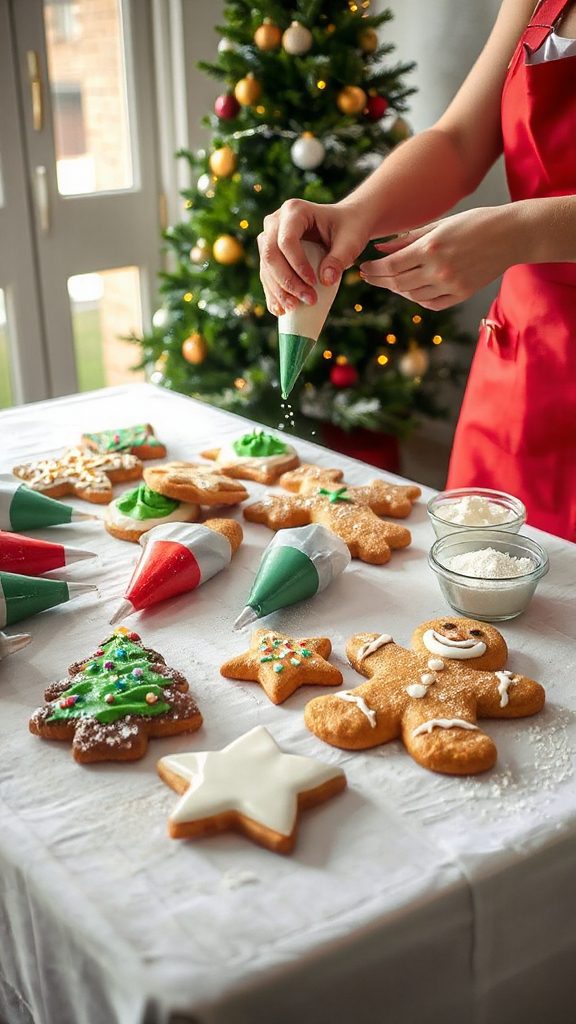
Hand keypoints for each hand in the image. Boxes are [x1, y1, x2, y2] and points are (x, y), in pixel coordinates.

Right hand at [257, 199, 371, 315]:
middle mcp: (276, 221)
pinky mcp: (271, 254)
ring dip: (278, 291)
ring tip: (293, 308)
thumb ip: (340, 258)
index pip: (286, 240)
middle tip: (306, 300)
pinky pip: (267, 275)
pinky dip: (273, 293)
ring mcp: (270, 237)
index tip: (314, 283)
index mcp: (294, 210)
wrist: (345, 224)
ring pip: (266, 267)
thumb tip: (326, 281)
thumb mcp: (350, 241)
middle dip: (286, 282)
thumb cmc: (350, 228)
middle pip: (271, 255)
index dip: (297, 265)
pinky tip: (280, 310)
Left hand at [359, 206, 523, 309]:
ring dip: (397, 290)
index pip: (391, 266)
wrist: (511, 235)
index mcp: (431, 248)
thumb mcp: (439, 225)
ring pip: (412, 296)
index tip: (363, 268)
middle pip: (398, 283)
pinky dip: (417, 298)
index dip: (374, 270)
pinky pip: (431, 303)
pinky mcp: (461, 295)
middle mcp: (439, 270)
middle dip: (379, 280)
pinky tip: (411, 289)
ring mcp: (451, 285)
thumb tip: (379, 249)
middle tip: (368, 276)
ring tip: (389, 281)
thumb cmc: (474, 223)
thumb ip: (407, 239)